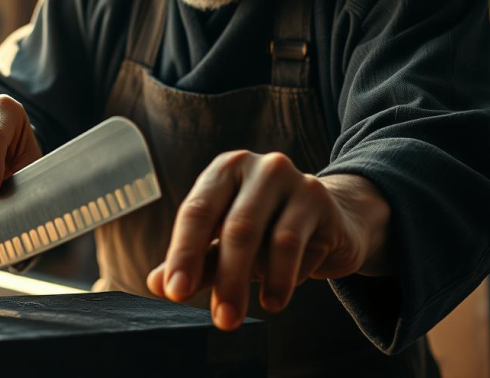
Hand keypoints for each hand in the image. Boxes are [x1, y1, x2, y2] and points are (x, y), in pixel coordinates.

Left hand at [146, 151, 389, 330]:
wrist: (332, 220)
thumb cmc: (268, 229)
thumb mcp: (227, 243)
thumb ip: (197, 261)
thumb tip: (158, 284)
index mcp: (225, 170)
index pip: (197, 211)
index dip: (183, 254)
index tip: (174, 292)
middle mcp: (260, 168)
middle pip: (236, 228)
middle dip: (226, 279)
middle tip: (221, 319)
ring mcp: (296, 181)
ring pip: (276, 240)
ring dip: (263, 283)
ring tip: (252, 314)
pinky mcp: (322, 203)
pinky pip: (304, 247)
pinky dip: (288, 277)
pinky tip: (276, 298)